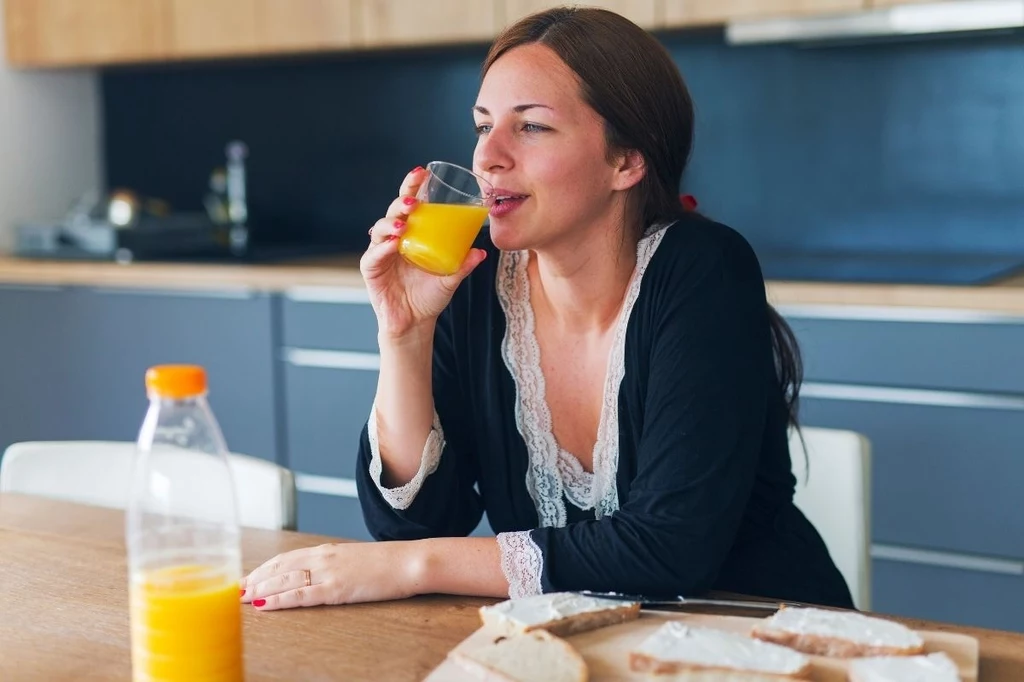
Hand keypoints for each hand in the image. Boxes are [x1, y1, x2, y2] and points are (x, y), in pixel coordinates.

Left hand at [240, 541, 421, 610]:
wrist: (409, 561)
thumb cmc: (388, 563)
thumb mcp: (356, 559)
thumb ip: (336, 565)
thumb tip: (320, 574)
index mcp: (328, 550)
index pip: (286, 558)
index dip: (264, 568)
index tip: (248, 577)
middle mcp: (324, 558)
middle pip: (280, 567)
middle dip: (256, 579)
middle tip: (236, 589)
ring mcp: (329, 572)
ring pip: (285, 579)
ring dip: (261, 589)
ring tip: (243, 598)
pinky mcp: (337, 588)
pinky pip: (302, 594)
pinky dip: (280, 600)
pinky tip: (266, 605)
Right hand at [360, 167, 487, 338]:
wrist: (415, 322)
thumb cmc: (429, 296)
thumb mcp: (451, 278)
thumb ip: (463, 265)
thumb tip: (482, 252)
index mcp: (413, 234)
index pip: (410, 205)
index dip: (413, 187)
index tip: (422, 172)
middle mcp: (394, 239)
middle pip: (394, 211)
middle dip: (402, 200)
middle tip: (413, 198)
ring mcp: (381, 253)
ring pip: (381, 229)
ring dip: (391, 222)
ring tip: (405, 222)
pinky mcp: (371, 269)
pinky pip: (374, 255)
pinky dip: (383, 248)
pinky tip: (393, 243)